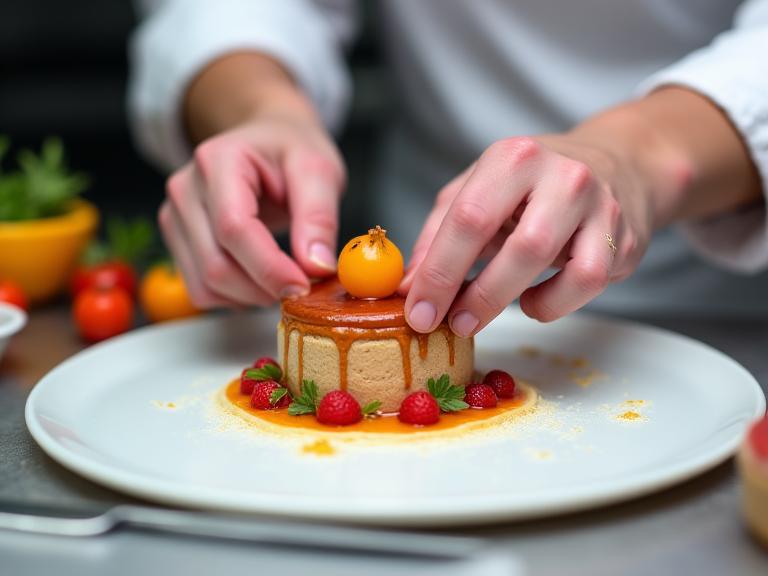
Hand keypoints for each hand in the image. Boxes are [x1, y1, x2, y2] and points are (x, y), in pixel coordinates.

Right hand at [159, 115, 344, 307]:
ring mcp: (175, 216)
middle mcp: (186, 188)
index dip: (269, 267)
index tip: (303, 286)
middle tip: (304, 287)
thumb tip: (317, 267)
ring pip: (206, 285)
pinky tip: (261, 279)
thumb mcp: (318, 169)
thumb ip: (319, 217)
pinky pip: (201, 289)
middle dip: (264, 288)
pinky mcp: (177, 240)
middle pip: (216, 263)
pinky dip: (235, 297)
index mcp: (218, 160)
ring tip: (285, 278)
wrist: (267, 141)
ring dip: (251, 297)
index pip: (234, 227)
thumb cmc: (291, 150)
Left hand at [401, 134, 655, 334]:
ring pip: (562, 268)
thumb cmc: (531, 185)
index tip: (419, 312)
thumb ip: (437, 235)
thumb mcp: (477, 192)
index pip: (468, 219)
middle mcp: (560, 175)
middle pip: (518, 247)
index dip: (439, 272)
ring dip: (515, 302)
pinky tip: (534, 301)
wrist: (618, 165)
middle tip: (452, 325)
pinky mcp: (623, 237)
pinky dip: (556, 304)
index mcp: (511, 158)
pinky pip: (589, 283)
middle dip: (478, 296)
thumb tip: (407, 287)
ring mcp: (598, 206)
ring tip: (486, 314)